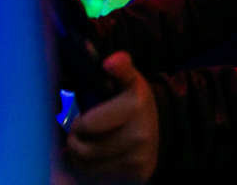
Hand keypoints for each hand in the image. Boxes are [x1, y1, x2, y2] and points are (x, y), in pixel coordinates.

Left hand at [66, 51, 159, 181]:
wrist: (161, 129)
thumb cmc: (134, 103)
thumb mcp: (129, 80)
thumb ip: (121, 67)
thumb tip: (110, 63)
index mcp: (135, 106)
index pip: (87, 125)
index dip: (77, 123)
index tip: (79, 120)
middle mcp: (140, 134)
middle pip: (85, 150)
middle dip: (75, 142)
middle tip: (78, 136)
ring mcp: (139, 158)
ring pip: (88, 167)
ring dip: (79, 158)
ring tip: (85, 147)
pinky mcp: (137, 176)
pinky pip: (99, 179)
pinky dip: (91, 171)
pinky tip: (97, 159)